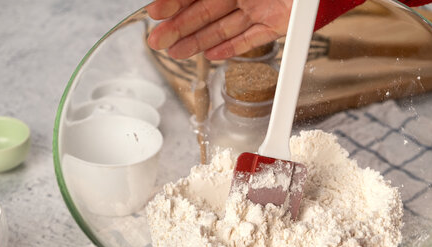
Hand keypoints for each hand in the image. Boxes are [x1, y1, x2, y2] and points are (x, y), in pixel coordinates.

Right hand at [146, 0, 291, 59]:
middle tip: (157, 41)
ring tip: (176, 53)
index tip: (155, 13)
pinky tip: (212, 55)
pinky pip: (250, 38)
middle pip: (204, 12)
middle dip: (179, 27)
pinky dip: (231, 48)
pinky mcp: (276, 24)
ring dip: (198, 41)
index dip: (174, 2)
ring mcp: (259, 8)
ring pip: (222, 27)